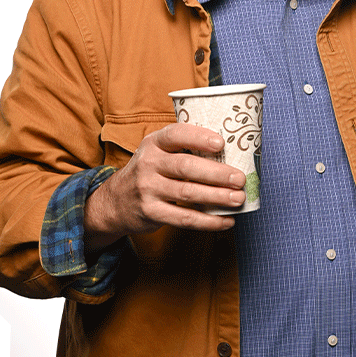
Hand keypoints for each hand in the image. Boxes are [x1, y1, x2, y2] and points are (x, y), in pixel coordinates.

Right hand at [84, 123, 245, 253]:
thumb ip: (184, 148)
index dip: (199, 137)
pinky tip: (226, 221)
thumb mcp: (157, 152)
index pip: (176, 134)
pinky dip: (208, 221)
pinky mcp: (152, 212)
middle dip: (216, 173)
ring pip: (188, 193)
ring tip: (238, 198)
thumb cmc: (150, 171)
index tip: (221, 143)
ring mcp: (148, 189)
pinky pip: (184, 218)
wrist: (115, 201)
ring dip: (217, 197)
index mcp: (154, 143)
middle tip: (240, 179)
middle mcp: (148, 164)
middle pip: (186, 167)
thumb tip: (231, 151)